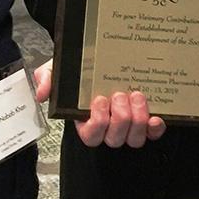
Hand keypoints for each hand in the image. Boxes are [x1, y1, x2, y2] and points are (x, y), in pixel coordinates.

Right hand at [32, 59, 165, 146]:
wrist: (102, 60)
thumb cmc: (81, 70)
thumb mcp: (59, 70)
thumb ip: (47, 79)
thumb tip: (42, 93)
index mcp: (86, 121)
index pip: (91, 135)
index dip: (97, 122)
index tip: (99, 99)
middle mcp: (108, 128)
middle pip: (115, 139)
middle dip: (120, 118)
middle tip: (120, 94)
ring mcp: (128, 127)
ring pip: (134, 139)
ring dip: (137, 120)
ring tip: (136, 96)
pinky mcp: (146, 123)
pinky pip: (153, 134)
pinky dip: (156, 128)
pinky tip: (156, 116)